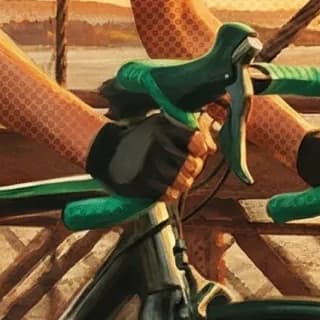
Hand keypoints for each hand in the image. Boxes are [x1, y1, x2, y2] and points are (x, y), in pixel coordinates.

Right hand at [86, 110, 213, 201]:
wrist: (108, 152)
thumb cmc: (142, 137)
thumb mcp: (163, 124)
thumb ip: (191, 132)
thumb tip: (212, 150)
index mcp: (164, 128)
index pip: (197, 142)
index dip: (200, 149)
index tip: (194, 151)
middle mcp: (157, 146)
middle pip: (194, 166)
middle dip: (193, 168)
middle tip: (183, 165)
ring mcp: (149, 166)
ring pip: (184, 183)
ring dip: (182, 182)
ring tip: (173, 175)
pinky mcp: (141, 184)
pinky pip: (169, 195)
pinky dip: (170, 192)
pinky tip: (163, 184)